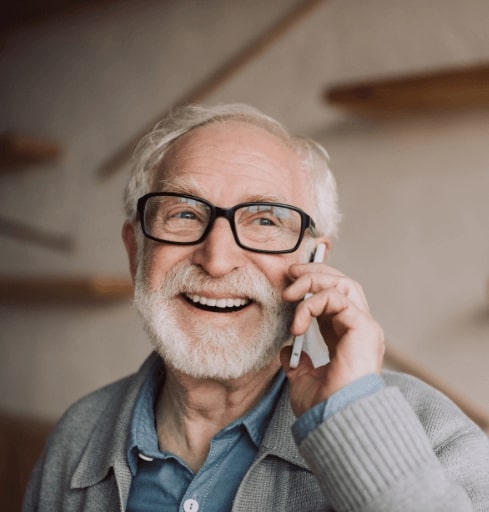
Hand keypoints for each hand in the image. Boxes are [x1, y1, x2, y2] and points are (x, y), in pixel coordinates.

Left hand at [280, 262, 384, 416]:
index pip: (334, 297)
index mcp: (346, 336)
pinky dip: (312, 304)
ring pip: (342, 284)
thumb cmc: (324, 406)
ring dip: (313, 281)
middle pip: (342, 283)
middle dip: (315, 272)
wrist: (335, 421)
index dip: (313, 285)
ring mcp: (364, 325)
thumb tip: (286, 352)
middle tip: (290, 273)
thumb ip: (297, 363)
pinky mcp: (363, 326)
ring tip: (289, 293)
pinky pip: (336, 298)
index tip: (289, 284)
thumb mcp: (303, 380)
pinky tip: (297, 324)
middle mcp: (358, 327)